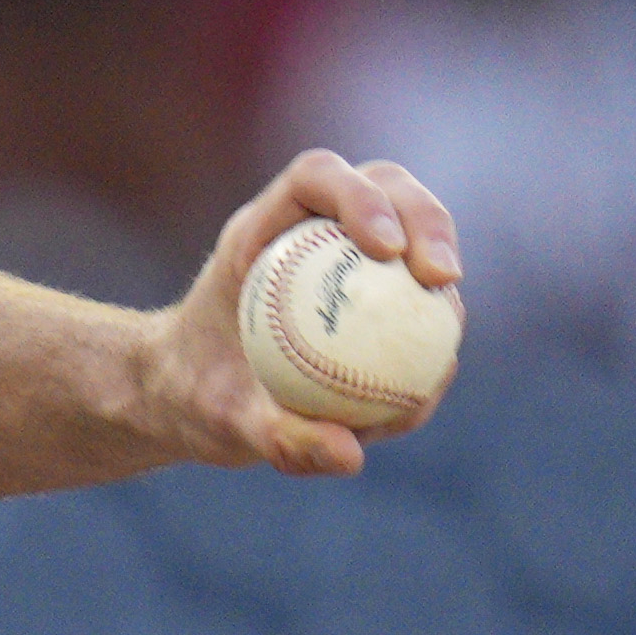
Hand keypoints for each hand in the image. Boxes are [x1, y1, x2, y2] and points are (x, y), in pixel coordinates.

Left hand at [154, 150, 460, 476]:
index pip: (315, 179)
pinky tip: (433, 379)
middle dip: (424, 220)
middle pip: (383, 188)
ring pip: (412, 232)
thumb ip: (275, 434)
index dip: (359, 197)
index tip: (386, 249)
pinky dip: (429, 328)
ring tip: (450, 322)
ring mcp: (345, 254)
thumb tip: (351, 455)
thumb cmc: (191, 398)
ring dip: (442, 266)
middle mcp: (309, 229)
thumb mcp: (218, 422)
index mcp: (260, 231)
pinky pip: (412, 300)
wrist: (185, 399)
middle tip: (442, 279)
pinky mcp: (370, 290)